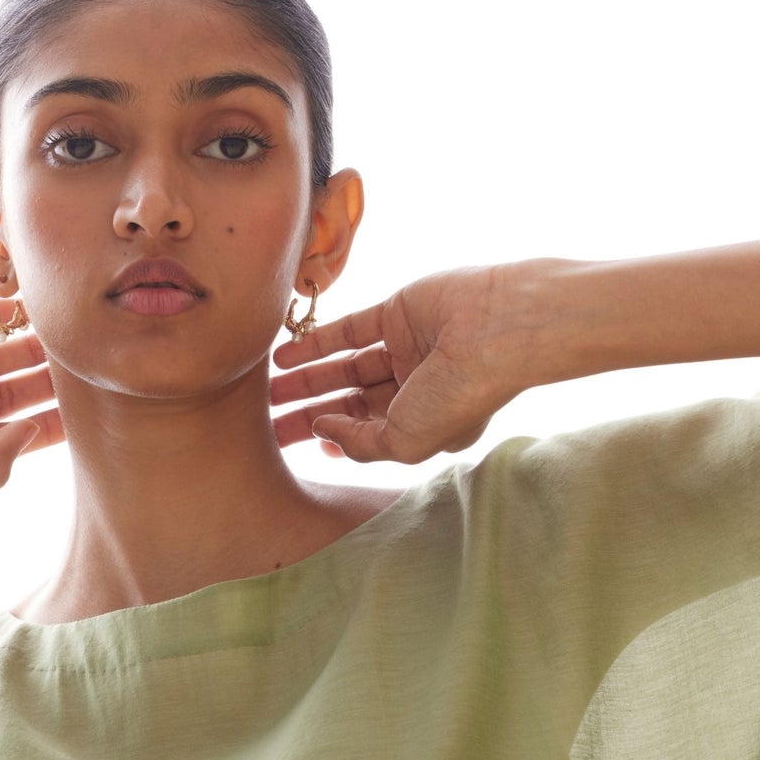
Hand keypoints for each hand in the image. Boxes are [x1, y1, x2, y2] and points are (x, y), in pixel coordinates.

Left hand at [269, 264, 518, 463]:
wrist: (494, 331)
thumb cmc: (458, 395)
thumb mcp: (404, 441)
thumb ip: (360, 442)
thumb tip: (322, 430)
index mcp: (426, 424)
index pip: (369, 435)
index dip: (331, 440)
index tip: (293, 446)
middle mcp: (416, 388)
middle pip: (350, 403)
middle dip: (308, 414)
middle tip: (264, 423)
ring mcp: (406, 349)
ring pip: (344, 368)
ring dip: (306, 379)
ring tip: (265, 391)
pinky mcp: (397, 313)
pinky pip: (348, 331)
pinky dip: (315, 343)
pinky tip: (282, 358)